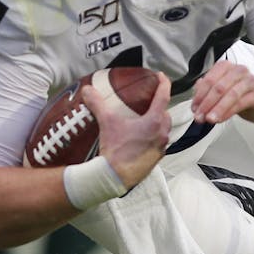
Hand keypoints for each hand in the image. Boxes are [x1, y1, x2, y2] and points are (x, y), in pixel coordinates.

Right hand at [81, 72, 170, 190]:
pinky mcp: (156, 159)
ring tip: (144, 120)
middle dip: (159, 105)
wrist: (114, 177)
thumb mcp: (106, 122)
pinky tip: (141, 138)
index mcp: (154, 121)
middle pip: (165, 113)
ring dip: (157, 122)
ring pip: (164, 129)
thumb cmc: (115, 150)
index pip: (163, 96)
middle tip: (149, 101)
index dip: (163, 83)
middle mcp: (162, 133)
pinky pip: (159, 143)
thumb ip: (98, 103)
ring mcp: (161, 147)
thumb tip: (88, 89)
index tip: (161, 76)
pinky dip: (153, 137)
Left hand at [191, 61, 253, 125]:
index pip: (210, 80)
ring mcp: (250, 81)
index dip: (200, 95)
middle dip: (207, 104)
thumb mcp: (218, 91)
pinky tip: (221, 119)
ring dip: (218, 109)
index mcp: (225, 66)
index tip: (194, 109)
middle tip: (200, 116)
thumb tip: (196, 103)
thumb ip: (205, 93)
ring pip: (231, 95)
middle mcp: (239, 70)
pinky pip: (241, 103)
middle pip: (219, 87)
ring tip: (209, 119)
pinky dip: (228, 113)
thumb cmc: (235, 93)